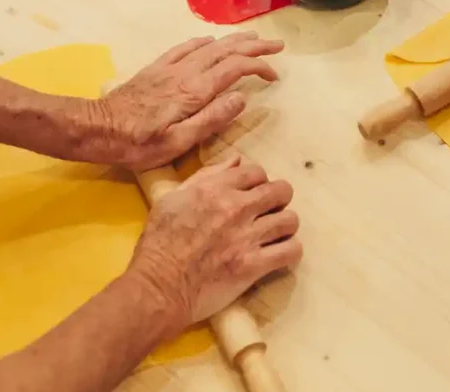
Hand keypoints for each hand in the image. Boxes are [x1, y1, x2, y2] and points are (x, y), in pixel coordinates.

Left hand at [83, 32, 283, 169]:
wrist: (96, 128)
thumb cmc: (138, 144)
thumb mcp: (178, 142)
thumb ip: (212, 119)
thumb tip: (241, 98)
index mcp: (195, 91)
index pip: (235, 69)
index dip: (258, 67)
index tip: (274, 75)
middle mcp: (185, 73)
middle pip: (226, 50)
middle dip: (254, 45)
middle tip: (277, 46)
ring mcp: (169, 68)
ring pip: (209, 46)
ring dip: (234, 40)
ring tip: (253, 37)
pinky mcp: (156, 69)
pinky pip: (185, 47)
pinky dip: (204, 41)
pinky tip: (211, 40)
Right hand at [127, 156, 301, 333]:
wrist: (158, 286)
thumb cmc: (159, 243)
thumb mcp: (172, 198)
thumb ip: (206, 176)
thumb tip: (236, 162)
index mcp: (215, 188)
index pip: (257, 171)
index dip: (258, 182)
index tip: (253, 194)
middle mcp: (236, 207)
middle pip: (281, 191)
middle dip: (278, 199)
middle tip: (268, 212)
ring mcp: (247, 237)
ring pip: (290, 220)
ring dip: (285, 226)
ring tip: (276, 234)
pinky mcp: (254, 265)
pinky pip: (291, 250)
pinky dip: (290, 251)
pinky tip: (279, 253)